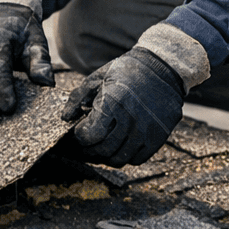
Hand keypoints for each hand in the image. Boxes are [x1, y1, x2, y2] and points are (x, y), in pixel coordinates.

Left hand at [60, 47, 183, 165]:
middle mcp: (130, 119)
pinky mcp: (157, 137)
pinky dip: (125, 158)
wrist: (163, 68)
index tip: (78, 133)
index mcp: (113, 103)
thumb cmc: (127, 71)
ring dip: (105, 157)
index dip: (79, 138)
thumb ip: (78, 97)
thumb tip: (65, 118)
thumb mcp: (98, 77)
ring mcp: (145, 130)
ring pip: (119, 158)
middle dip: (88, 151)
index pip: (89, 135)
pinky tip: (119, 147)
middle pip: (103, 150)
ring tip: (100, 149)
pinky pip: (137, 159)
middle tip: (84, 147)